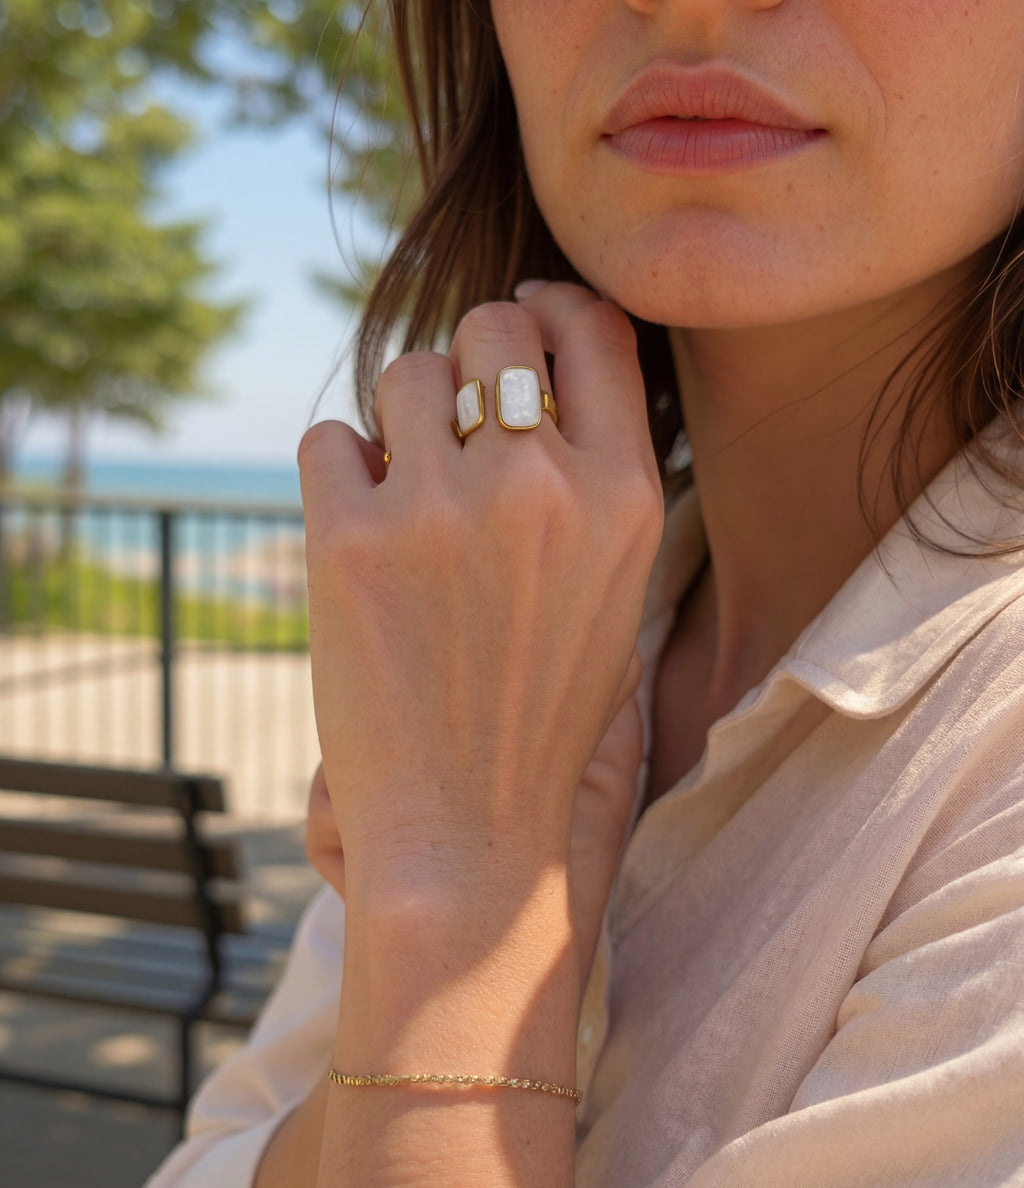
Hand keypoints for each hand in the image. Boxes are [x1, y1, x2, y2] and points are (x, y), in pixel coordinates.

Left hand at [298, 283, 662, 947]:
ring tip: (408, 500)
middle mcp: (541, 486)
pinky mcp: (348, 540)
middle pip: (493, 328)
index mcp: (624, 498)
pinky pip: (330, 438)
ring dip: (401, 422)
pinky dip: (339, 473)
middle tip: (453, 420)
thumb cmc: (544, 719)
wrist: (468, 830)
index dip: (551, 313)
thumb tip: (539, 374)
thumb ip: (594, 483)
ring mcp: (441, 509)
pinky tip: (360, 534)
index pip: (593, 330)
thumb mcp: (616, 596)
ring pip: (406, 373)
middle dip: (470, 359)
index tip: (525, 329)